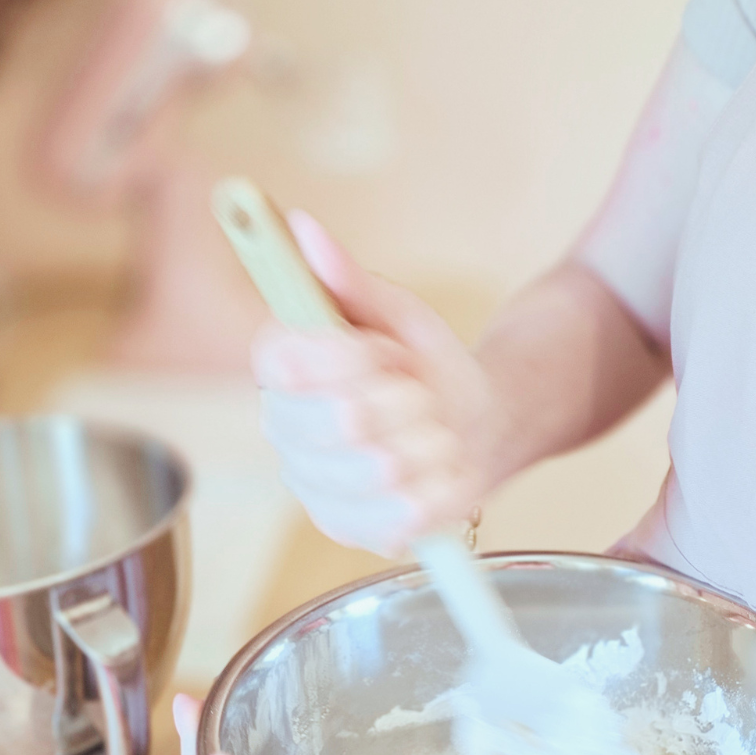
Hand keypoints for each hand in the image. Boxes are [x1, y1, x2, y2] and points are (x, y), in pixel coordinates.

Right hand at [251, 213, 501, 555]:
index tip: (388, 352)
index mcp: (283, 368)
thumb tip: (301, 225)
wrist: (472, 427)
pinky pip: (399, 515)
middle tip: (422, 395)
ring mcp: (311, 484)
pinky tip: (440, 471)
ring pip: (376, 469)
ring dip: (428, 443)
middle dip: (405, 402)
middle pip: (340, 419)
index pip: (284, 362)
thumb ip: (347, 277)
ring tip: (437, 433)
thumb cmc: (425, 365)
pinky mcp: (346, 528)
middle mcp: (283, 429)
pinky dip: (439, 488)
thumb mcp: (397, 314)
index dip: (346, 359)